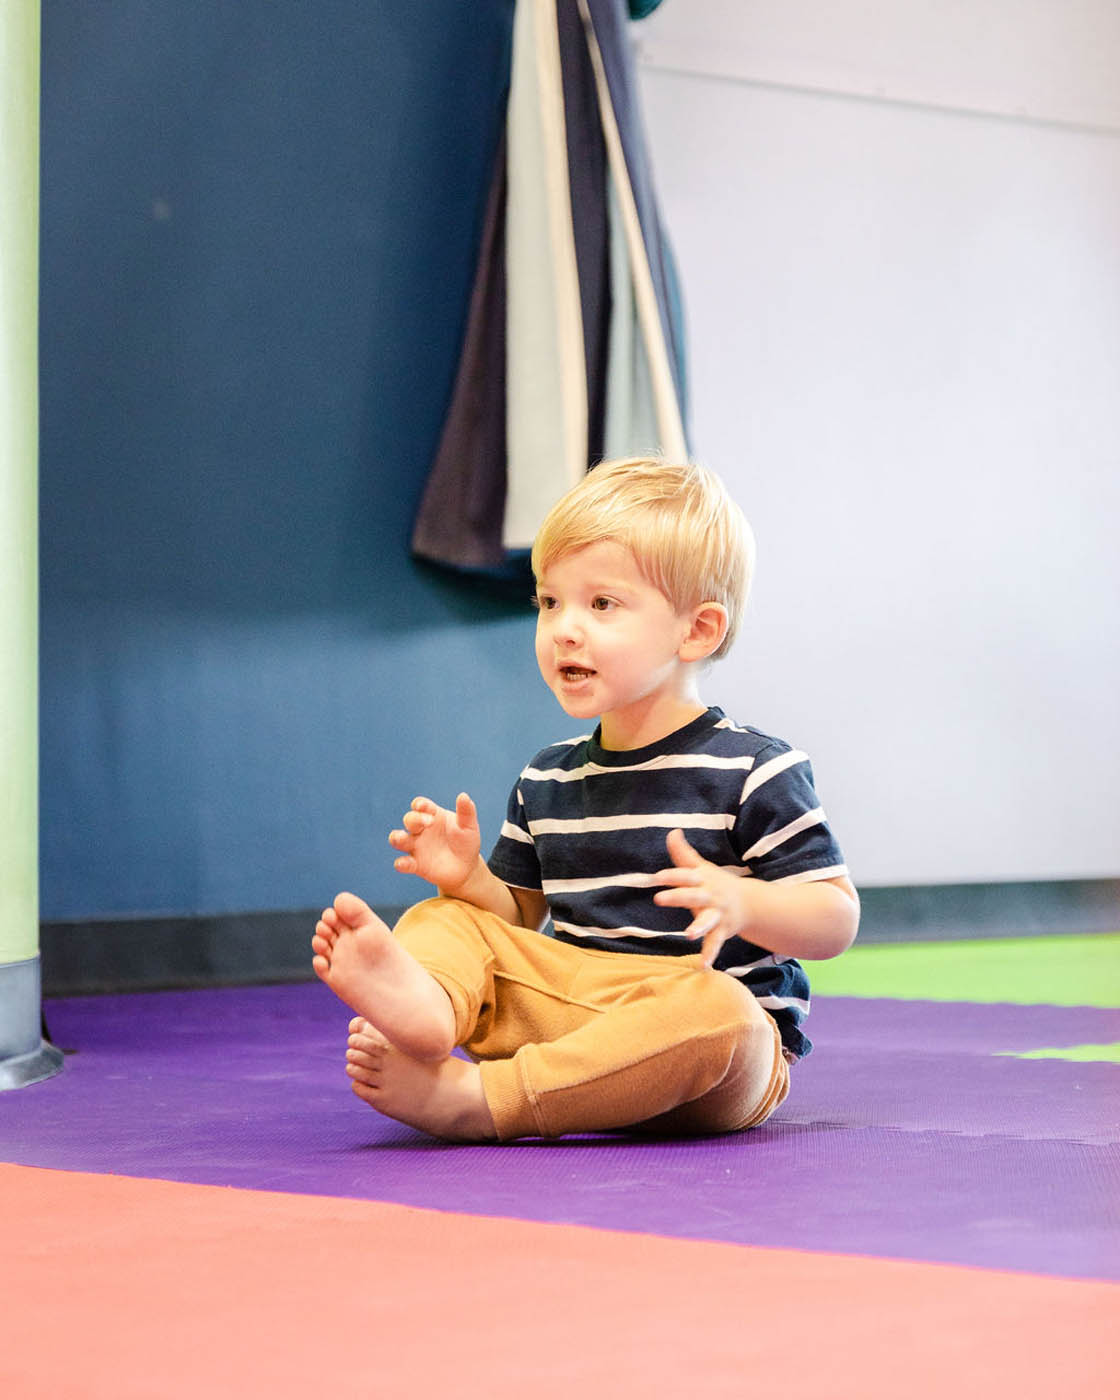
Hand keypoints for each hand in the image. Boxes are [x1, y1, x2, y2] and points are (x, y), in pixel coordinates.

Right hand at [388, 792, 481, 894]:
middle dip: (415, 819)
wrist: (467, 868)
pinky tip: (404, 864)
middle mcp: (421, 829)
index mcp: (433, 816)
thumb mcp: (469, 826)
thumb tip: (463, 795)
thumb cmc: (466, 843)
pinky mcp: (415, 865)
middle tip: (428, 823)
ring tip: (401, 838)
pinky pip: (402, 863)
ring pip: (397, 839)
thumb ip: (466, 812)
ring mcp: (416, 846)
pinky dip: (401, 863)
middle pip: (409, 819)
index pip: (421, 805)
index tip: (423, 806)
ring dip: (397, 837)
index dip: (420, 804)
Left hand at [653, 829, 750, 966]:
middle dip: (677, 897)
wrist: (749, 903)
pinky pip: (715, 943)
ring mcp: (717, 914)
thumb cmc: (716, 883)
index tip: (655, 877)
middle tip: (658, 899)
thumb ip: (683, 853)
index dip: (670, 875)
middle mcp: (710, 896)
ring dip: (698, 927)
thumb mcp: (701, 867)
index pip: (684, 875)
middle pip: (693, 896)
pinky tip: (703, 966)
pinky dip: (710, 954)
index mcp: (702, 880)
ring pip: (707, 921)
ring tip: (688, 935)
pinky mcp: (721, 931)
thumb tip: (672, 831)